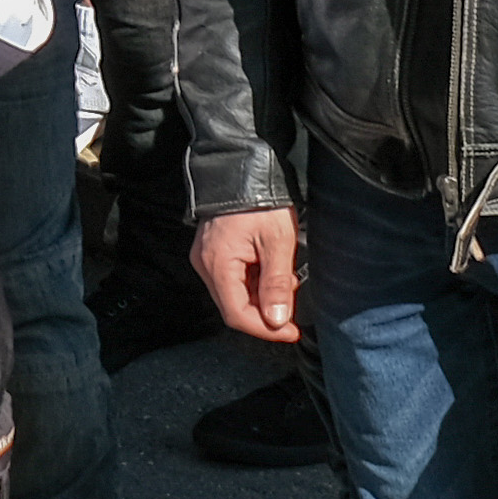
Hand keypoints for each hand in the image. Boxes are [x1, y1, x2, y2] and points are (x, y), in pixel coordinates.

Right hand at [195, 209, 302, 346]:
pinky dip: (254, 284)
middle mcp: (205, 265)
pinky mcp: (213, 252)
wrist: (242, 167)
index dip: (265, 329)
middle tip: (292, 308)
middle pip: (233, 307)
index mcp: (218, 265)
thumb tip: (277, 320)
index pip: (237, 314)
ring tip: (286, 285)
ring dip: (261, 298)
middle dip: (265, 314)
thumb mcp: (277, 243)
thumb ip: (276, 284)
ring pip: (234, 295)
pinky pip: (232, 279)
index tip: (291, 331)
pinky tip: (272, 273)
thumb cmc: (260, 201)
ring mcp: (207, 258)